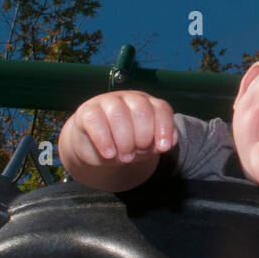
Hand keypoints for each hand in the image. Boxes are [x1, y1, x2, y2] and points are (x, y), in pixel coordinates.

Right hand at [62, 90, 176, 166]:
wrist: (96, 149)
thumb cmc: (125, 144)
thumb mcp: (145, 147)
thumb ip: (158, 143)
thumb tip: (171, 140)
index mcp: (147, 104)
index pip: (161, 109)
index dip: (164, 128)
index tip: (163, 148)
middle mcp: (128, 99)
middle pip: (141, 110)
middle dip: (143, 136)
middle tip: (138, 153)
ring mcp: (107, 102)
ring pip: (118, 113)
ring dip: (125, 140)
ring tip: (125, 157)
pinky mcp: (87, 112)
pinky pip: (96, 120)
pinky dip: (104, 139)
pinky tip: (109, 154)